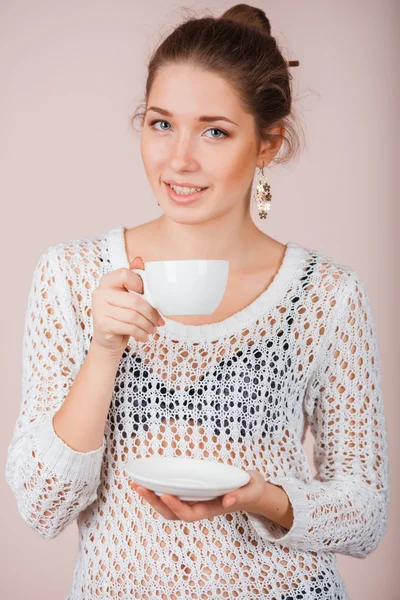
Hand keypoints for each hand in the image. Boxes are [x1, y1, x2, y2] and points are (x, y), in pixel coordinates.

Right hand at [91, 256, 164, 357]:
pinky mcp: (102, 325)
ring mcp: (99, 309)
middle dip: (151, 313)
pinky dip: (141, 333)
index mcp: (107, 281)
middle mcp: (100, 293)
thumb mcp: (127, 296)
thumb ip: (133, 278)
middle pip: (134, 300)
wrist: (107, 339)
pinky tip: (144, 336)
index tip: (147, 295)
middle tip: (159, 321)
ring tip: (153, 329)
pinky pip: (129, 328)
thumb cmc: (120, 315)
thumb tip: (139, 260)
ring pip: (133, 316)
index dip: (139, 284)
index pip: (124, 274)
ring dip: (147, 325)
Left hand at [125, 469, 266, 521]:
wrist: (253, 492)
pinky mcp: (193, 494)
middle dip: (155, 503)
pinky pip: (172, 496)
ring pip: (169, 508)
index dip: (176, 506)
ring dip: (152, 498)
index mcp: (212, 508)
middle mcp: (200, 508)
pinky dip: (159, 491)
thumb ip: (242, 494)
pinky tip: (149, 481)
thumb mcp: (252, 489)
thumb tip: (227, 500)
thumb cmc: (251, 489)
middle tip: (139, 487)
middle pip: (173, 514)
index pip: (190, 513)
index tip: (165, 495)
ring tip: (137, 485)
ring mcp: (195, 502)